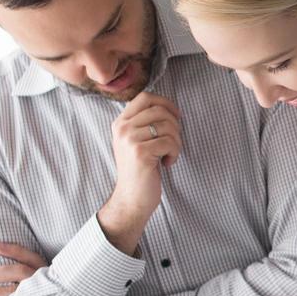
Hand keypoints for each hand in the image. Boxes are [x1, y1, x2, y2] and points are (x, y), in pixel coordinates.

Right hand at [99, 92, 181, 252]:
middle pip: (160, 110)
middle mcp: (122, 128)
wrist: (131, 198)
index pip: (145, 97)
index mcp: (120, 122)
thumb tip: (169, 107)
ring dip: (176, 141)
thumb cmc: (140, 170)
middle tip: (173, 143)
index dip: (165, 103)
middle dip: (175, 126)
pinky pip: (170, 142)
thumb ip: (145, 123)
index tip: (176, 117)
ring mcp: (129, 140)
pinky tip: (167, 163)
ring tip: (169, 154)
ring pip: (168, 126)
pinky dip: (175, 153)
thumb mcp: (136, 141)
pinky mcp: (140, 153)